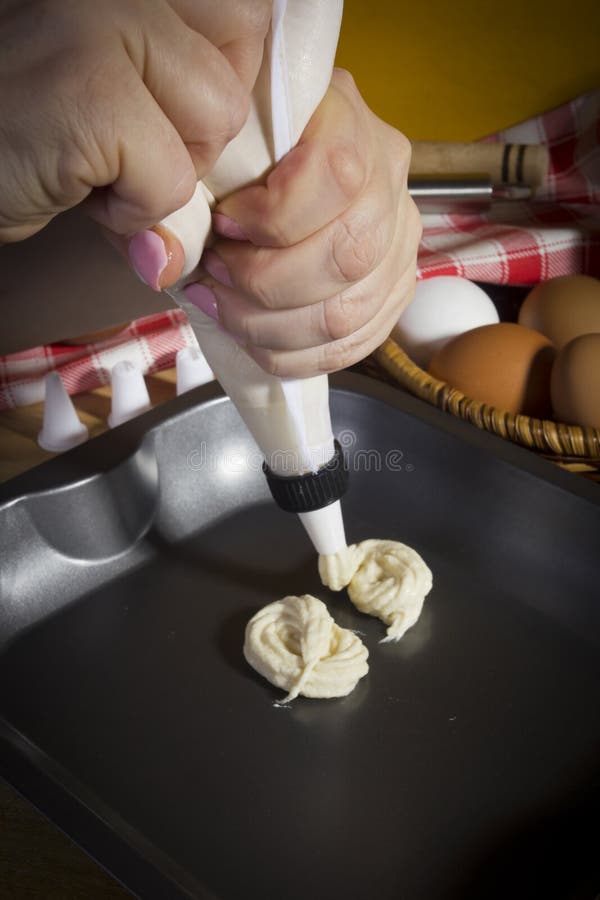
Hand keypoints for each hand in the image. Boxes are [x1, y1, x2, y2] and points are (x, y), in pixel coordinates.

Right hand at [0, 0, 270, 241]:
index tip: (172, 120)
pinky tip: (74, 190)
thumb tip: (254, 164)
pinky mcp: (88, 89)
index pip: (244, 16)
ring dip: (166, 171)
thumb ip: (182, 109)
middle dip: (200, 132)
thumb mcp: (114, 97)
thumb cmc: (18, 129)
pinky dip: (130, 211)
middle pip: (240, 62)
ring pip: (215, 118)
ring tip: (97, 165)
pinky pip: (172, 178)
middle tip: (132, 147)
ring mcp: (102, 21)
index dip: (222, 86)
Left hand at [184, 69, 420, 375]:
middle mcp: (388, 180)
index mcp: (349, 122)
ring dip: (272, 328)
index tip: (222, 227)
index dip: (272, 216)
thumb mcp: (220, 136)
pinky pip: (353, 344)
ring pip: (347, 312)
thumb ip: (198, 174)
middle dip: (264, 284)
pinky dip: (295, 355)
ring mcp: (399, 241)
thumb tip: (164, 256)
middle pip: (346, 255)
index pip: (335, 175)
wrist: (283, 164)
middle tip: (215, 278)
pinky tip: (255, 340)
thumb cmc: (242, 152)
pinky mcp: (395, 290)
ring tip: (226, 311)